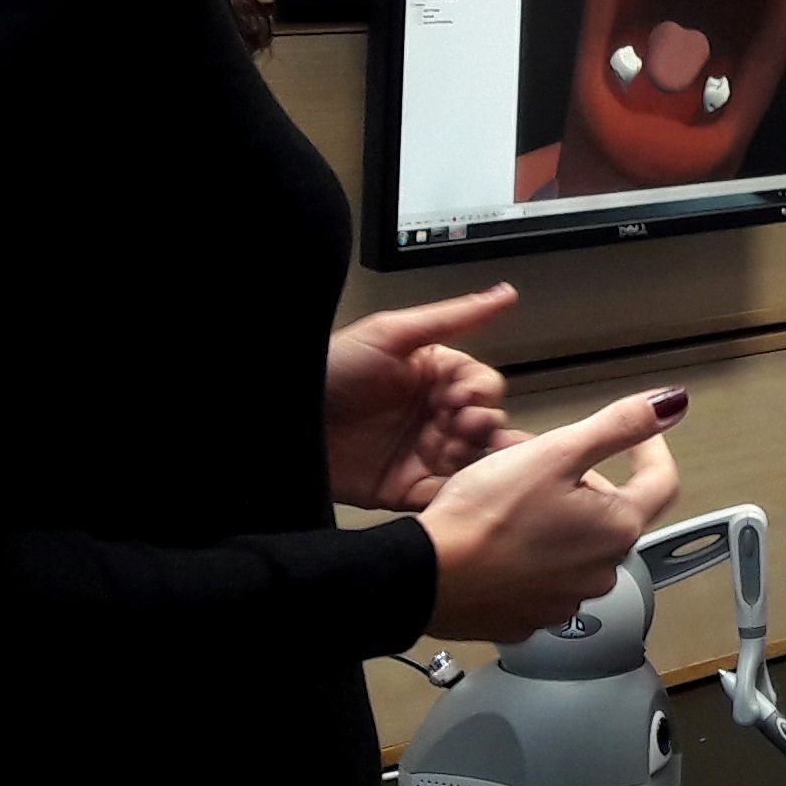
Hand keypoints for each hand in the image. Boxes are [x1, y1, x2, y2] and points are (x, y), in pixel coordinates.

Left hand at [328, 285, 520, 511]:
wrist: (281, 422)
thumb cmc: (330, 370)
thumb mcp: (391, 334)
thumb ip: (452, 317)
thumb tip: (503, 294)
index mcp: (433, 377)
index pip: (481, 385)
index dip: (481, 393)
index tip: (464, 398)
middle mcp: (431, 414)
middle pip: (483, 423)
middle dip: (483, 425)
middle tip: (462, 427)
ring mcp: (420, 453)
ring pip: (472, 459)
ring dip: (477, 458)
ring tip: (457, 453)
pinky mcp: (405, 487)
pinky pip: (443, 492)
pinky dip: (457, 491)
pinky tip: (458, 483)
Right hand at [418, 387, 686, 640]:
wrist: (427, 578)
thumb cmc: (484, 518)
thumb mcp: (555, 453)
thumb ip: (618, 426)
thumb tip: (669, 405)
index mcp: (617, 530)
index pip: (661, 482)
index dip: (649, 447)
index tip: (636, 432)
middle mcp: (601, 571)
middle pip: (609, 511)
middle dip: (582, 477)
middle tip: (538, 457)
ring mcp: (566, 599)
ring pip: (573, 541)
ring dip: (553, 512)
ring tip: (509, 492)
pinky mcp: (529, 615)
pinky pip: (542, 572)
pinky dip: (529, 548)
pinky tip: (498, 534)